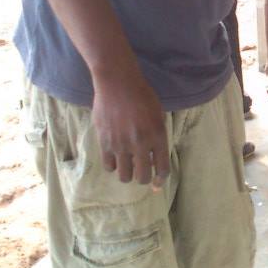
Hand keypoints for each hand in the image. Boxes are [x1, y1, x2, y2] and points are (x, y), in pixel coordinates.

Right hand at [91, 68, 169, 184]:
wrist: (118, 82)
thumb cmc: (142, 95)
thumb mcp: (158, 114)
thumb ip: (158, 137)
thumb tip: (153, 159)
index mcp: (158, 136)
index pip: (162, 169)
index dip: (160, 180)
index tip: (157, 185)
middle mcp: (140, 144)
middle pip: (142, 178)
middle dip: (143, 178)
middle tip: (141, 171)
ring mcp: (121, 145)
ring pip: (124, 176)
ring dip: (128, 173)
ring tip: (127, 164)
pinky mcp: (105, 142)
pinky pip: (109, 166)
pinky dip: (113, 165)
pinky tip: (115, 157)